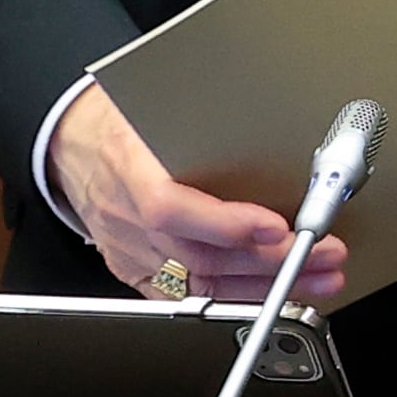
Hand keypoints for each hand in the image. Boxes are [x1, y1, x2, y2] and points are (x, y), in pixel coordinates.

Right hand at [55, 81, 348, 304]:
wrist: (71, 141)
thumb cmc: (118, 117)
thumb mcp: (153, 99)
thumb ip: (202, 110)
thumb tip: (269, 103)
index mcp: (127, 164)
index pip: (169, 208)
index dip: (224, 224)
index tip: (276, 226)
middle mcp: (125, 216)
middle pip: (199, 254)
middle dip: (272, 260)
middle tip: (326, 251)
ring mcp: (128, 249)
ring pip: (201, 281)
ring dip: (267, 285)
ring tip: (319, 276)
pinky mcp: (134, 269)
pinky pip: (188, 294)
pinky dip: (236, 297)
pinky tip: (275, 293)